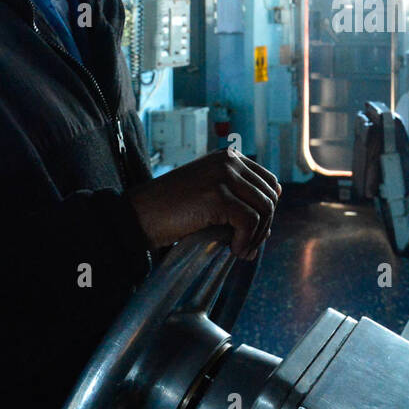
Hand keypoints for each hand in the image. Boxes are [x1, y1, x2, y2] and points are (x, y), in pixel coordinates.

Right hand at [126, 148, 281, 259]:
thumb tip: (269, 229)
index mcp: (228, 157)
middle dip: (264, 226)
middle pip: (269, 196)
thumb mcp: (208, 196)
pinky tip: (233, 250)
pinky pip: (249, 222)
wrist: (139, 215)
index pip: (268, 181)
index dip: (268, 209)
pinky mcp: (218, 195)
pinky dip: (246, 241)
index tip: (256, 232)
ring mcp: (224, 175)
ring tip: (241, 251)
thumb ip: (237, 203)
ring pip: (264, 209)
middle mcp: (229, 161)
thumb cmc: (171, 211)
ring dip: (257, 236)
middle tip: (249, 247)